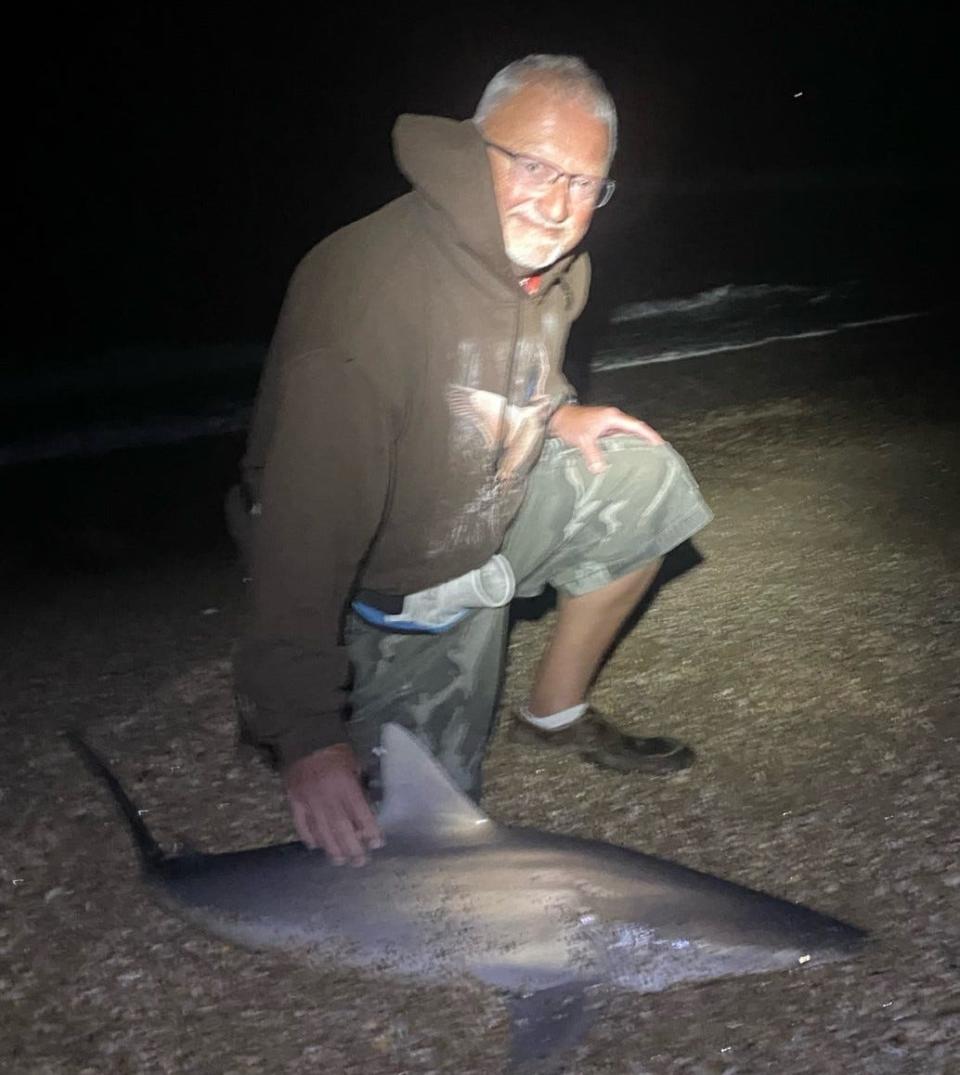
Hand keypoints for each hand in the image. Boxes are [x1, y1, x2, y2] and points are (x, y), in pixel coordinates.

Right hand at [281, 743, 383, 865]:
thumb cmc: (335, 751)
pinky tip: (316, 846)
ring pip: (322, 831)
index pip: (360, 814)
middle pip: (341, 828)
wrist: (304, 739)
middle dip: (352, 847)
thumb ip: (360, 786)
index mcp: (346, 785)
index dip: (370, 830)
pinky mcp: (294, 801)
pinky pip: (301, 824)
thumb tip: (365, 810)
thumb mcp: (354, 763)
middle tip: (360, 862)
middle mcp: (328, 796)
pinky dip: (309, 837)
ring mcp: (309, 801)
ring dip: (332, 848)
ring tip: (340, 861)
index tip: (377, 844)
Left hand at [548, 404, 664, 473]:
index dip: (650, 436)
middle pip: (635, 430)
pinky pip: (617, 439)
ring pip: (626, 435)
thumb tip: (600, 469)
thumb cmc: (570, 424)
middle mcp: (612, 419)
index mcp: (612, 417)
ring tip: (646, 458)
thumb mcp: (582, 439)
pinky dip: (623, 446)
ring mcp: (607, 424)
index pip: (637, 426)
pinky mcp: (601, 430)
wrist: (556, 418)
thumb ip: (592, 454)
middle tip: (657, 455)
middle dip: (646, 441)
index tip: (661, 445)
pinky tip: (625, 457)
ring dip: (635, 444)